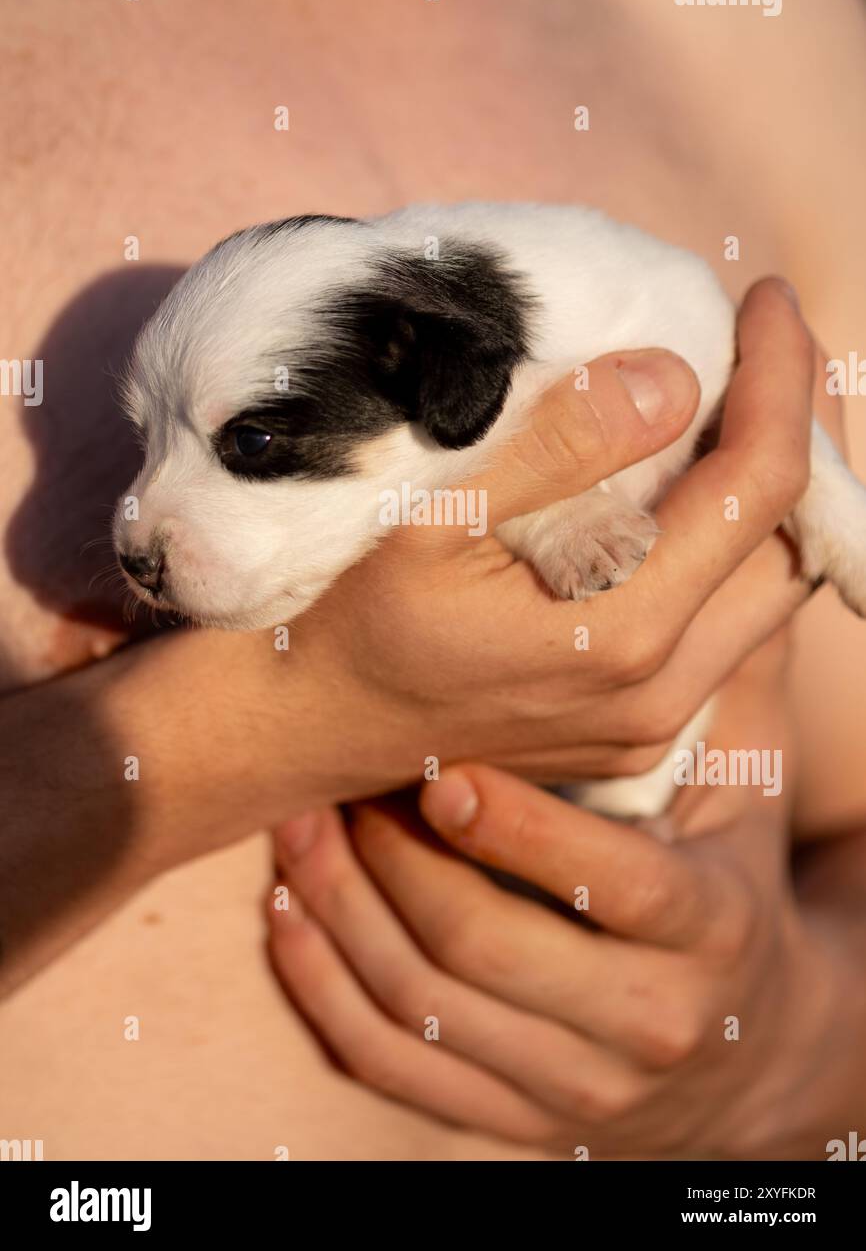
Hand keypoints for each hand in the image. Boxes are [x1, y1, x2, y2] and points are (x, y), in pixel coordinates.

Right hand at [262, 278, 829, 810]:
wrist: (305, 725)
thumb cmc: (350, 613)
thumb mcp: (433, 513)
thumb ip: (559, 447)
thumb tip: (674, 379)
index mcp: (621, 631)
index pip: (761, 485)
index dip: (783, 377)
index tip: (766, 296)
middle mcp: (660, 692)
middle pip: (793, 544)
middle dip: (802, 431)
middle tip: (772, 343)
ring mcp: (651, 725)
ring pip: (769, 593)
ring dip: (771, 494)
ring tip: (745, 403)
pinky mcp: (634, 734)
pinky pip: (725, 631)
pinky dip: (731, 549)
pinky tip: (690, 493)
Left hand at [267, 645, 865, 1156]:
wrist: (747, 1051)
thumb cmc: (729, 884)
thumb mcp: (748, 794)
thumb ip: (732, 684)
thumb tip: (751, 546)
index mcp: (709, 931)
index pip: (611, 885)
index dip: (517, 830)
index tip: (442, 768)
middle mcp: (648, 1025)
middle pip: (488, 949)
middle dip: (399, 862)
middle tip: (344, 788)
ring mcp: (578, 1089)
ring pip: (426, 1011)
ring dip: (345, 915)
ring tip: (299, 835)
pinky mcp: (517, 1124)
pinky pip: (396, 1071)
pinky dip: (327, 996)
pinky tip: (290, 918)